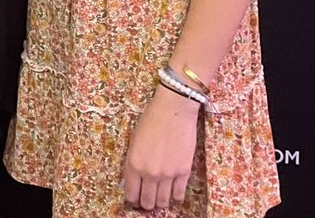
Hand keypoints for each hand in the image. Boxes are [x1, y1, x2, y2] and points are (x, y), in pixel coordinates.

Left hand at [122, 87, 198, 210]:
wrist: (173, 110)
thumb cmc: (150, 120)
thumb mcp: (134, 141)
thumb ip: (133, 162)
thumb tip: (133, 179)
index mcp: (133, 164)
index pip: (131, 193)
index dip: (132, 200)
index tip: (134, 200)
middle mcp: (149, 173)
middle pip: (147, 201)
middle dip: (146, 204)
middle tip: (147, 201)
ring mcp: (167, 174)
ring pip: (163, 202)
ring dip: (161, 203)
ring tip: (160, 199)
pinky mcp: (183, 172)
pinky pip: (179, 195)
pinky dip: (175, 198)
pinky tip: (173, 196)